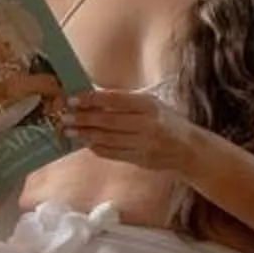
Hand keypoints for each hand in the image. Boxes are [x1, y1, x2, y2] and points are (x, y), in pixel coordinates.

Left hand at [63, 89, 207, 172]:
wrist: (188, 148)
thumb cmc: (165, 120)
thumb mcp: (150, 103)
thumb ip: (123, 100)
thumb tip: (91, 92)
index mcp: (149, 105)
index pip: (116, 99)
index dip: (93, 99)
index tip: (74, 99)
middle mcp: (148, 124)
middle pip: (109, 121)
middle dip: (84, 118)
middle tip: (65, 116)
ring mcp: (144, 144)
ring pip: (108, 139)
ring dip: (85, 135)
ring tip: (69, 130)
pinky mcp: (140, 159)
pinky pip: (113, 153)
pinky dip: (96, 147)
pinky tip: (84, 142)